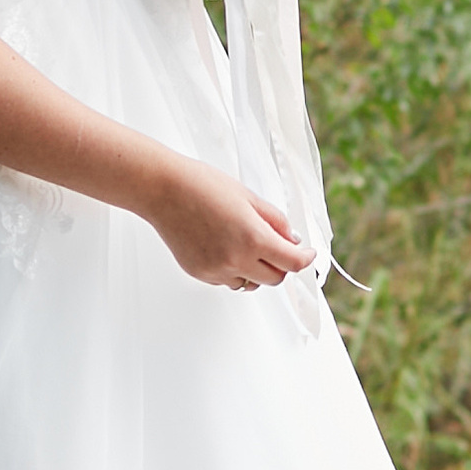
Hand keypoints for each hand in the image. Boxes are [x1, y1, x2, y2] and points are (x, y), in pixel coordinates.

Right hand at [145, 154, 311, 289]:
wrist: (163, 190)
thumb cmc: (202, 186)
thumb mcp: (249, 197)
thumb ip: (275, 221)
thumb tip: (293, 239)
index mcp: (253, 238)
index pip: (292, 263)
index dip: (306, 259)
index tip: (307, 254)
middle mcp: (235, 259)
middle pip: (275, 279)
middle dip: (282, 265)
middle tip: (278, 247)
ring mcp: (216, 270)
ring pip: (251, 284)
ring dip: (256, 270)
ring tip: (244, 245)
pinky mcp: (199, 273)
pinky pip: (227, 281)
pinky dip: (233, 270)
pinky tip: (223, 247)